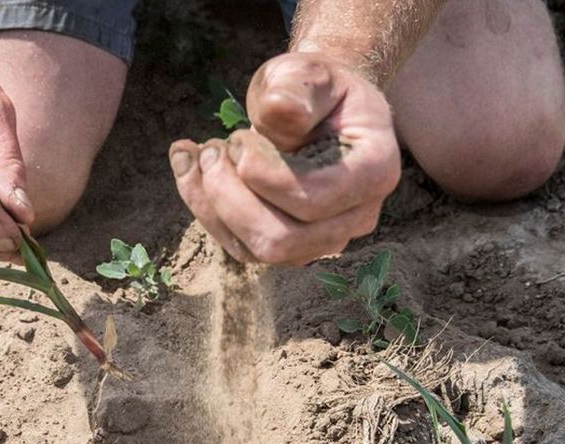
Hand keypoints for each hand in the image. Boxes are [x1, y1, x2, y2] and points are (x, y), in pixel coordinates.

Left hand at [169, 52, 400, 264]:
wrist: (315, 106)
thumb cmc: (315, 88)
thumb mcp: (310, 73)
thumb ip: (298, 89)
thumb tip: (280, 111)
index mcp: (374, 173)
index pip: (314, 200)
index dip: (264, 177)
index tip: (238, 138)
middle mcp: (353, 218)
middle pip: (282, 240)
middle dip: (230, 196)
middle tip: (211, 147)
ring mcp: (319, 240)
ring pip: (254, 249)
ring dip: (211, 202)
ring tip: (199, 152)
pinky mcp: (283, 246)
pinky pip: (236, 245)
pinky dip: (203, 206)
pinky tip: (190, 165)